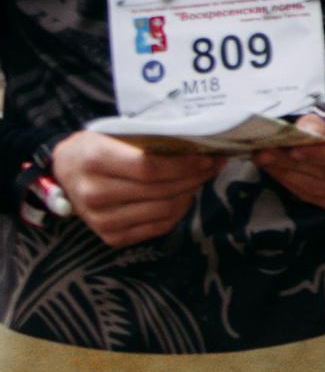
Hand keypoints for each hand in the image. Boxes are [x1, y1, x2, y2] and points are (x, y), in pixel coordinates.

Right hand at [50, 131, 223, 246]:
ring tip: (201, 178)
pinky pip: (158, 227)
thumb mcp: (113, 133)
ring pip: (163, 210)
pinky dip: (178, 211)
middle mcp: (96, 194)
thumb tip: (196, 142)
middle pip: (160, 190)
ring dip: (190, 193)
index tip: (208, 156)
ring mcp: (101, 220)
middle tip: (213, 165)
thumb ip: (148, 139)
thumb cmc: (95, 148)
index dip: (185, 164)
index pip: (150, 167)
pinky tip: (184, 196)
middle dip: (195, 177)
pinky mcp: (111, 237)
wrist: (64, 174)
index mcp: (96, 161)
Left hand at [251, 103, 324, 217]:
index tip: (293, 148)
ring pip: (320, 189)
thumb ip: (324, 118)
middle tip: (263, 151)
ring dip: (287, 174)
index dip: (322, 155)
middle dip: (293, 163)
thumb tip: (301, 130)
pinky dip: (294, 184)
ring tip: (264, 158)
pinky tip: (279, 171)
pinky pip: (317, 198)